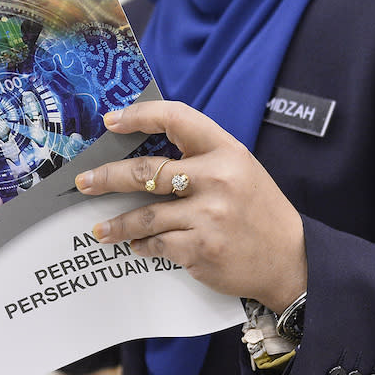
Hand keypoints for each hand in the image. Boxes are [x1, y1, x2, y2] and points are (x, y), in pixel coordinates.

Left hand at [74, 101, 306, 312]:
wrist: (291, 259)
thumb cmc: (259, 211)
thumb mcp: (240, 170)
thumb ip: (201, 157)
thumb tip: (147, 155)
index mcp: (226, 151)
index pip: (177, 118)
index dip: (140, 114)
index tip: (112, 121)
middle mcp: (216, 179)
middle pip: (146, 171)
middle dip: (107, 177)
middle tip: (83, 182)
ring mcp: (208, 215)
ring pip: (144, 215)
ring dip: (116, 223)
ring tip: (99, 229)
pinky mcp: (200, 248)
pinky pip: (156, 244)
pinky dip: (141, 245)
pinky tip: (135, 246)